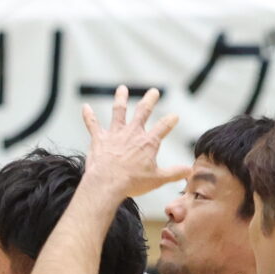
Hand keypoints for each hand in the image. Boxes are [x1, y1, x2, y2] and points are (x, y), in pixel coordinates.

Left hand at [78, 85, 185, 201]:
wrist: (107, 184)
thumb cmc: (132, 183)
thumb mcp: (158, 179)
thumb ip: (174, 173)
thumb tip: (190, 171)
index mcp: (148, 142)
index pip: (164, 126)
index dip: (170, 120)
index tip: (175, 116)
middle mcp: (132, 133)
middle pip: (143, 111)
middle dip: (150, 100)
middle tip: (154, 91)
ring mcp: (115, 134)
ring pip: (118, 111)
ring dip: (120, 99)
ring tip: (122, 89)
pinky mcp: (99, 139)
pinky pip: (93, 124)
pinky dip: (88, 115)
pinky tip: (85, 107)